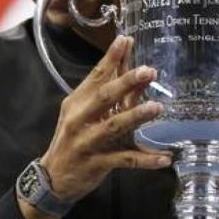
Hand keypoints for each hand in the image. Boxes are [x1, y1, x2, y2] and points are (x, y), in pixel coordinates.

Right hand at [39, 35, 170, 201]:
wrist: (54, 177)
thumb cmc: (73, 139)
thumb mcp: (85, 115)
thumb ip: (110, 96)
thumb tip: (137, 73)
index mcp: (77, 103)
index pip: (94, 76)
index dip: (110, 58)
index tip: (125, 40)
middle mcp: (80, 119)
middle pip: (103, 97)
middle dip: (126, 83)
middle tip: (148, 71)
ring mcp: (88, 142)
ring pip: (114, 126)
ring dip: (136, 116)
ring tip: (157, 107)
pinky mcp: (98, 163)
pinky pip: (125, 160)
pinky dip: (145, 160)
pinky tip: (164, 158)